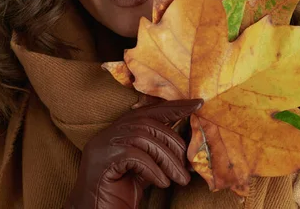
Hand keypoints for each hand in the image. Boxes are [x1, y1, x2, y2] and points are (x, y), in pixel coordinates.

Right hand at [64, 98, 203, 208]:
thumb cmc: (118, 195)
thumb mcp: (143, 170)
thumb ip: (156, 153)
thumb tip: (185, 147)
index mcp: (118, 131)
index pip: (148, 111)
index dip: (173, 106)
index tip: (197, 104)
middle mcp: (108, 133)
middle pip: (148, 124)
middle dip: (174, 142)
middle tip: (188, 167)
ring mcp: (102, 145)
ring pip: (143, 138)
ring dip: (168, 160)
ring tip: (181, 179)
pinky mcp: (102, 160)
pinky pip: (135, 156)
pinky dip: (154, 170)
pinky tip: (162, 183)